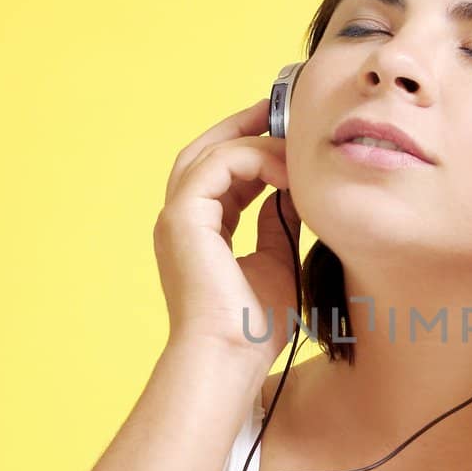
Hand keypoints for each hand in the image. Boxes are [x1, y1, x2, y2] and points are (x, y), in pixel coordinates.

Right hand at [153, 97, 302, 368]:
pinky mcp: (182, 218)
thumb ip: (280, 223)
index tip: (289, 142)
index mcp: (200, 232)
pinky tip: (285, 170)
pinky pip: (217, 166)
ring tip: (293, 145)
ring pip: (210, 153)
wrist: (231, 357)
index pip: (222, 176)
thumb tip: (294, 192)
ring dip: (255, 142)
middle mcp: (182, 220)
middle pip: (206, 152)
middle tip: (280, 113)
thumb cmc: (254, 327)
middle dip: (243, 128)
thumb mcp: (278, 262)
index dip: (254, 153)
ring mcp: (176, 217)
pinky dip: (252, 159)